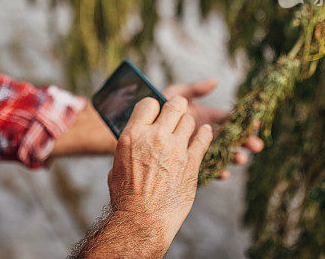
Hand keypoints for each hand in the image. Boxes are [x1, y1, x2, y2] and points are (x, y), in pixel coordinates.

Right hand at [106, 96, 212, 253]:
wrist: (143, 220)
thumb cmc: (126, 196)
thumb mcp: (117, 164)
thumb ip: (130, 146)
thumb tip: (135, 139)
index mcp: (133, 135)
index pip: (148, 103)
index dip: (153, 107)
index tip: (156, 114)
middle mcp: (155, 137)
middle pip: (174, 105)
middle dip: (176, 107)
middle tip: (176, 112)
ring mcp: (176, 149)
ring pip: (189, 120)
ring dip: (188, 124)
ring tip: (187, 129)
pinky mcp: (192, 162)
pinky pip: (204, 139)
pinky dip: (206, 134)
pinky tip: (206, 132)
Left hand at [162, 79, 262, 177]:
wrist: (136, 125)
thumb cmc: (155, 106)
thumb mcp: (173, 93)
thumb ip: (194, 89)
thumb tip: (215, 82)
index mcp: (203, 116)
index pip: (226, 119)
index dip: (241, 120)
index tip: (255, 123)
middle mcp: (203, 132)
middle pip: (228, 137)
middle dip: (244, 141)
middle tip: (257, 146)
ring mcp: (196, 147)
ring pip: (220, 153)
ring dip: (232, 155)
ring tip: (241, 159)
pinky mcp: (188, 160)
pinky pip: (204, 168)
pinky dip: (216, 170)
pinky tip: (224, 173)